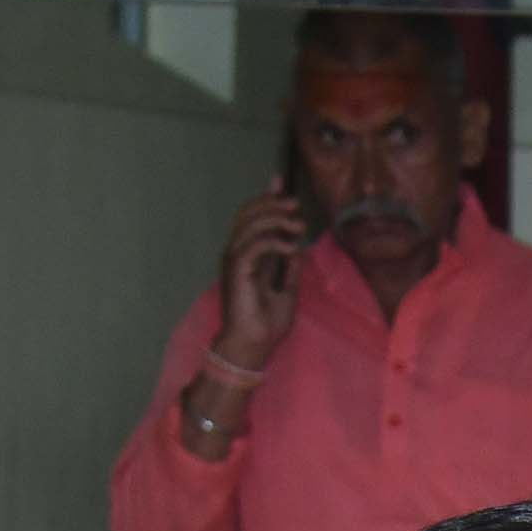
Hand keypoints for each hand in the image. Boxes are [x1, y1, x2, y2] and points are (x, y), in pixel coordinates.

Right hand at [208, 190, 313, 374]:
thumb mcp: (287, 291)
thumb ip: (290, 268)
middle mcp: (236, 253)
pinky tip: (291, 247)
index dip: (265, 199)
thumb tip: (297, 246)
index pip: (252, 218)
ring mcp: (234, 261)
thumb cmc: (266, 324)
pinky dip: (274, 241)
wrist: (253, 346)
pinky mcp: (237, 270)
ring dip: (275, 219)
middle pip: (248, 214)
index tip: (280, 183)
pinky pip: (254, 245)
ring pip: (250, 225)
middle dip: (271, 203)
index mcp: (246, 256)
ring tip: (297, 225)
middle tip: (294, 204)